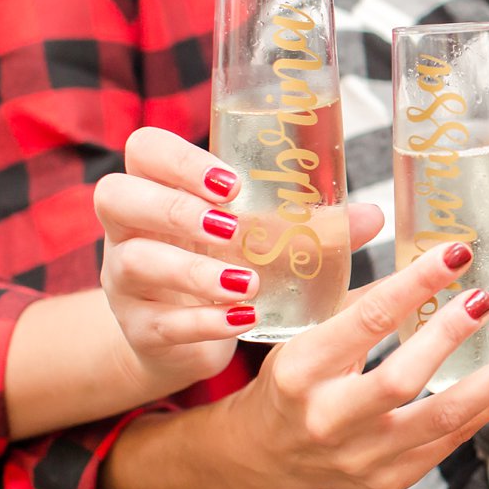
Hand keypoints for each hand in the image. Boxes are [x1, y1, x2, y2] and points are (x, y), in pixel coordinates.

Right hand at [94, 127, 383, 398]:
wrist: (181, 338)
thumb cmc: (221, 264)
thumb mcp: (256, 238)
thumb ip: (307, 224)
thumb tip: (371, 215)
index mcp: (158, 188)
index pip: (144, 150)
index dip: (178, 158)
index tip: (232, 183)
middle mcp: (129, 229)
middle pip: (117, 197)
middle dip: (177, 209)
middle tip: (233, 229)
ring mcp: (125, 281)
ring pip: (134, 262)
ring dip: (195, 272)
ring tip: (248, 282)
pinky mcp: (139, 328)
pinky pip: (159, 322)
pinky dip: (203, 321)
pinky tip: (242, 320)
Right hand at [220, 239, 488, 488]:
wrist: (269, 455)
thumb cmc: (293, 380)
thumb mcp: (306, 332)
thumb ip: (359, 296)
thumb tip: (415, 245)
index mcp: (301, 371)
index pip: (365, 321)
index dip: (415, 285)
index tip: (456, 254)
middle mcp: (328, 420)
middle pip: (402, 380)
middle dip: (450, 336)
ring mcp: (362, 458)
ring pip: (441, 420)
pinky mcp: (390, 480)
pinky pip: (451, 441)